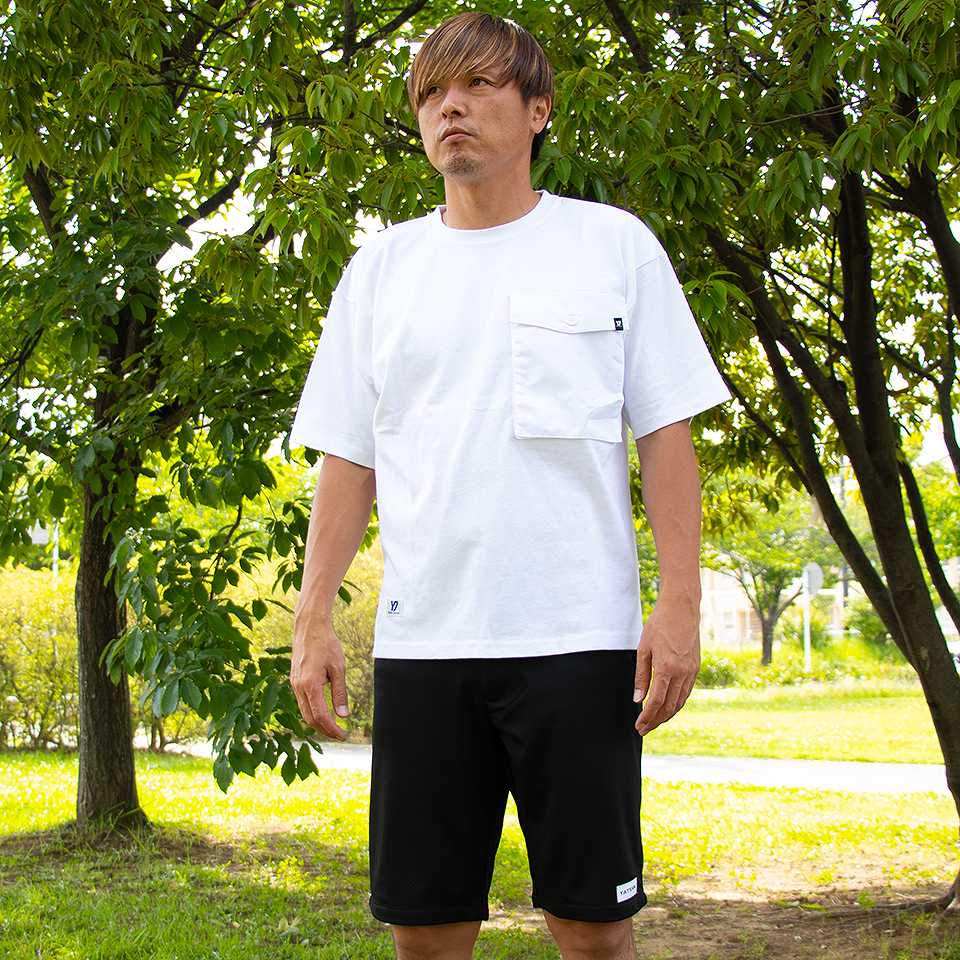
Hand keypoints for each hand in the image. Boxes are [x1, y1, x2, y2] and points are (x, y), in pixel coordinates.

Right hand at [290, 608, 349, 741]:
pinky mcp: (294, 680)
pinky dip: (312, 712)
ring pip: (304, 712)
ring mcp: (294, 684)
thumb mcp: (338, 668)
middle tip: (340, 734)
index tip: (343, 735)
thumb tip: (343, 715)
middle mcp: (299, 687)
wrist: (309, 627)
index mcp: (310, 684)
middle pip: (309, 719)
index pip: (320, 716)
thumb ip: (340, 693)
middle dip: (324, 730)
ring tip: (333, 727)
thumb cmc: (326, 644)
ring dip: (317, 723)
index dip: (332, 729)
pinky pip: (302, 702)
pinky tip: (323, 712)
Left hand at [633, 594, 700, 735]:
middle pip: (669, 706)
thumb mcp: (644, 649)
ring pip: (680, 702)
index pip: (656, 701)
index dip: (647, 716)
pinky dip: (677, 703)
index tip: (639, 726)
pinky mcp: (696, 668)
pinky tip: (668, 707)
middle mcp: (682, 673)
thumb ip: (641, 676)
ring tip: (654, 722)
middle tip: (644, 729)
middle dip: (656, 721)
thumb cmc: (659, 625)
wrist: (682, 609)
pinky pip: (686, 692)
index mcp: (666, 668)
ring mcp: (691, 671)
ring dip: (667, 715)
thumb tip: (638, 699)